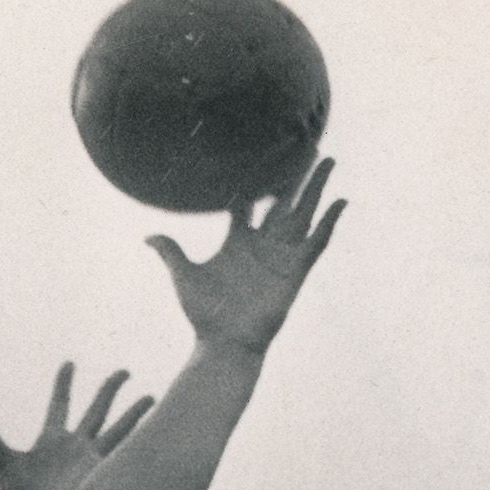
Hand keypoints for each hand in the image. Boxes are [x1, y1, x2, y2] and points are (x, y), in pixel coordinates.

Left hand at [0, 363, 154, 489]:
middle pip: (97, 410)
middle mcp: (74, 447)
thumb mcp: (2, 463)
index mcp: (51, 439)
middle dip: (110, 390)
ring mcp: (90, 461)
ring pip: (118, 429)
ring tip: (153, 396)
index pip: (60, 403)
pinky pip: (125, 452)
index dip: (64, 383)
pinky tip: (156, 428)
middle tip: (125, 371)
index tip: (70, 363)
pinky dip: (140, 439)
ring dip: (135, 413)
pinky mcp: (102, 475)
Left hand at [146, 158, 344, 356]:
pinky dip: (330, 223)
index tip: (262, 152)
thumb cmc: (204, 315)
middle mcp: (263, 244)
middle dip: (297, 174)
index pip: (249, 201)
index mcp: (238, 241)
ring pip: (304, 212)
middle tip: (308, 145)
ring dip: (318, 186)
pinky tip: (342, 202)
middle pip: (284, 200)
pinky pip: (317, 243)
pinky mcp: (296, 272)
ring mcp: (281, 256)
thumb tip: (147, 238)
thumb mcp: (184, 276)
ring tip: (330, 160)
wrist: (225, 344)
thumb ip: (171, 252)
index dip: (254, 179)